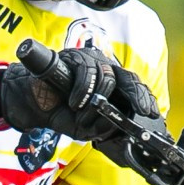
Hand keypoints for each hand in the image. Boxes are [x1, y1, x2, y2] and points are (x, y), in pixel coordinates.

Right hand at [0, 38, 162, 146]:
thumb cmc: (60, 113)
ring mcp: (89, 61)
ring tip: (82, 115)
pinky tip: (75, 103)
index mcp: (111, 85)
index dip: (145, 99)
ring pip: (108, 76)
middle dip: (138, 96)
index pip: (134, 88)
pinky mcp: (72, 57)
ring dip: (97, 101)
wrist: (31, 104)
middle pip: (129, 77)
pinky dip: (83, 91)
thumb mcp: (86, 128)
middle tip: (140, 112)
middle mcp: (103, 69)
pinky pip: (87, 70)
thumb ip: (103, 127)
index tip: (152, 114)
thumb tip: (119, 126)